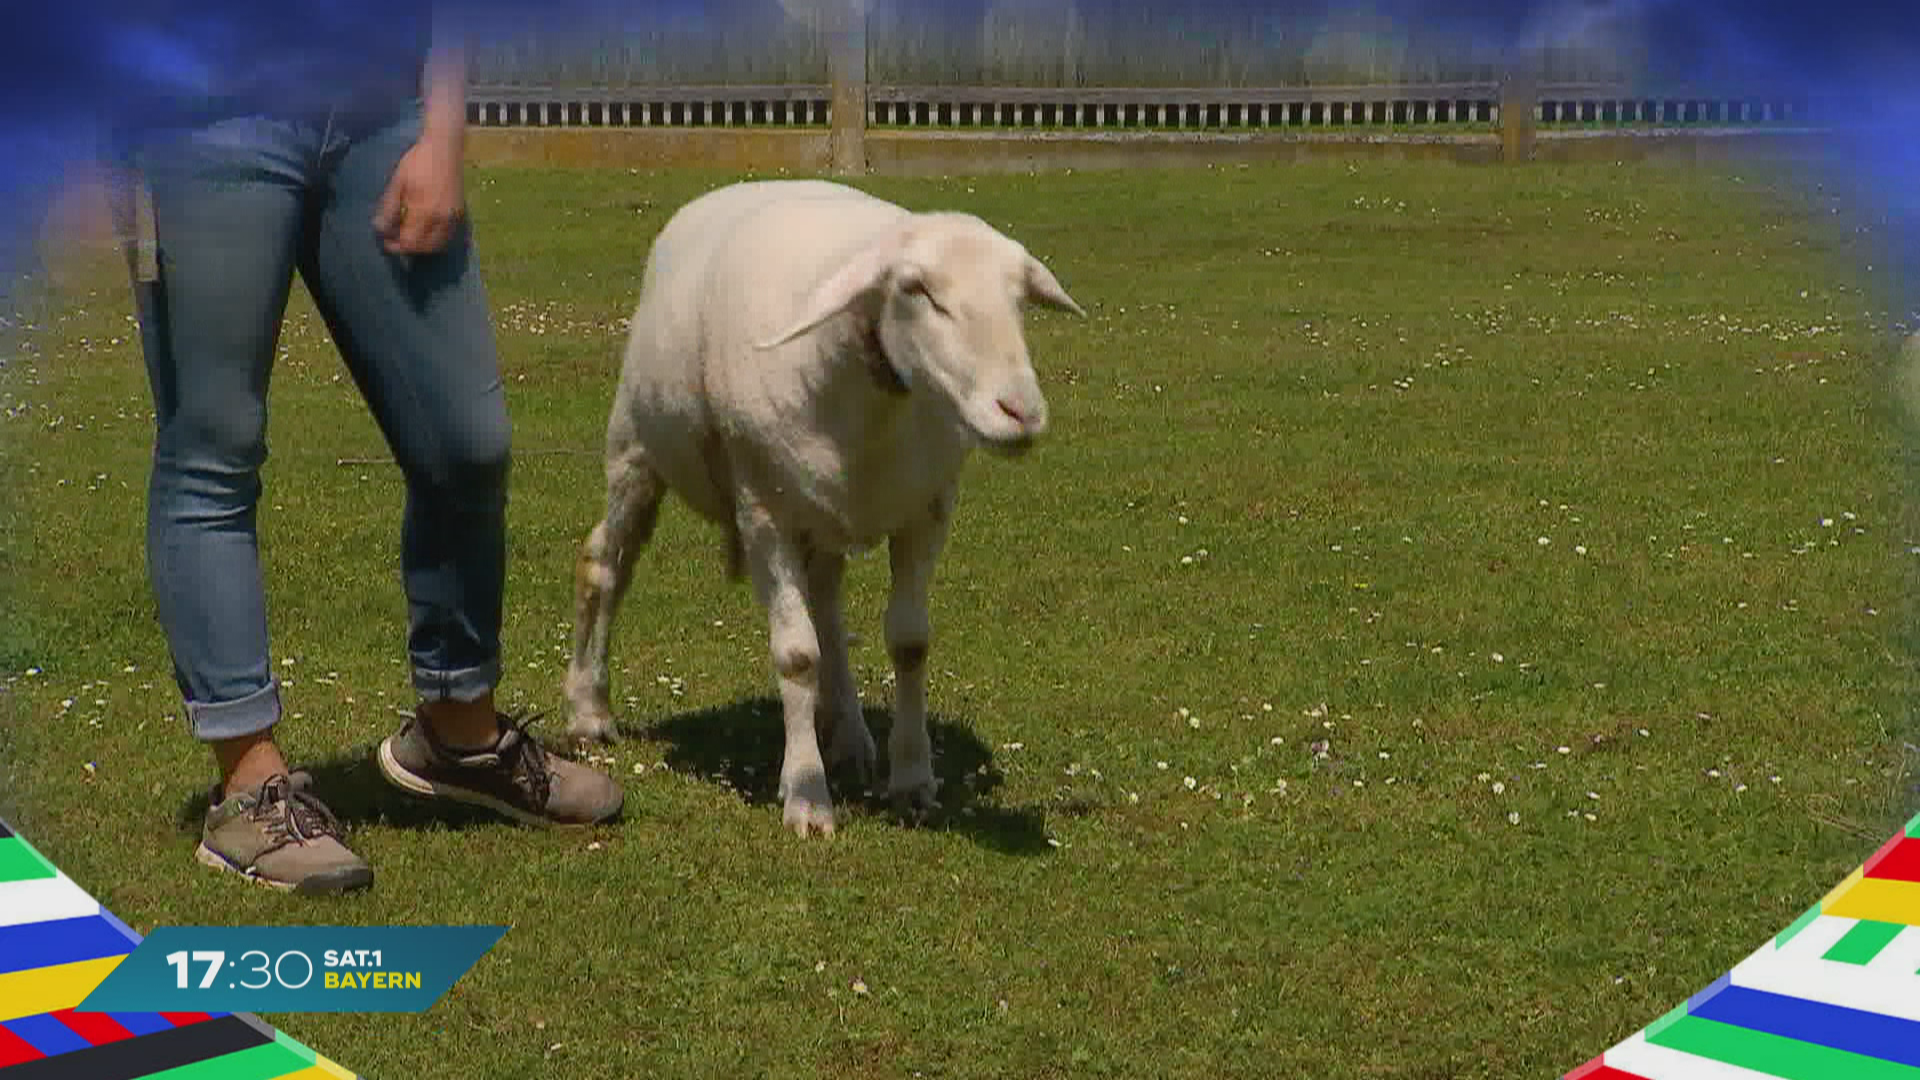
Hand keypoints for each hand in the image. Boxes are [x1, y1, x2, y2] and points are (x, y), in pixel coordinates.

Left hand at [373, 133, 464, 255]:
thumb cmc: (418, 162)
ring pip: (438, 245)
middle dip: (408, 247)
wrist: (445, 148)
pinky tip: (425, 233)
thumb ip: (389, 208)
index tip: (385, 241)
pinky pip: (447, 237)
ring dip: (422, 246)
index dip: (396, 246)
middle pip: (424, 248)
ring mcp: (453, 218)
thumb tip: (380, 229)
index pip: (410, 242)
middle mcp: (442, 220)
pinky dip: (435, 241)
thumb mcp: (398, 183)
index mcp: (425, 212)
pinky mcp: (459, 214)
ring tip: (409, 237)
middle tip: (395, 239)